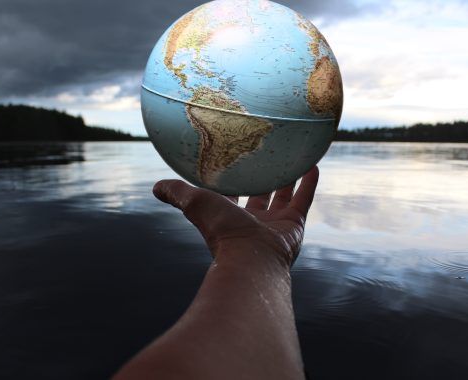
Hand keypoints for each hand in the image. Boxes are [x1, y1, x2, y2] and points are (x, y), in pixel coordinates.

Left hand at [152, 166, 318, 267]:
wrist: (251, 257)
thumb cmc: (221, 230)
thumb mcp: (195, 203)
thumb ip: (176, 193)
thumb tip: (156, 187)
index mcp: (229, 218)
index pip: (230, 196)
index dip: (230, 181)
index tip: (233, 161)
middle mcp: (252, 223)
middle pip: (259, 196)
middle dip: (262, 180)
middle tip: (266, 158)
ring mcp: (275, 225)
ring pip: (283, 197)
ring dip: (288, 178)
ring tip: (292, 158)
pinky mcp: (294, 225)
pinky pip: (304, 200)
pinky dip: (308, 183)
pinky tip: (311, 164)